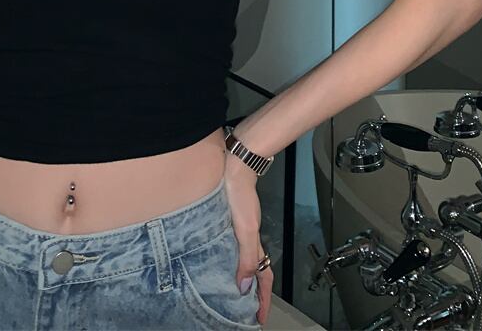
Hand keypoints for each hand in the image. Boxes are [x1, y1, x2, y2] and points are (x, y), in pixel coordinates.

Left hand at [224, 153, 272, 326]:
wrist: (235, 165)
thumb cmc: (240, 194)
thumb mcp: (245, 229)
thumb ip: (246, 257)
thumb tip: (243, 287)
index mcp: (254, 243)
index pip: (263, 277)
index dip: (263, 298)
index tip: (260, 318)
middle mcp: (247, 238)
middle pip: (254, 270)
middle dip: (253, 292)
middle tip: (247, 310)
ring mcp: (237, 228)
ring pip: (242, 258)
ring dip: (240, 276)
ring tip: (232, 292)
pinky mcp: (226, 219)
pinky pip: (230, 246)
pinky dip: (228, 258)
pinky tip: (217, 259)